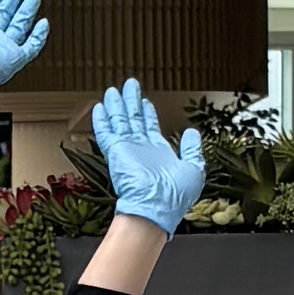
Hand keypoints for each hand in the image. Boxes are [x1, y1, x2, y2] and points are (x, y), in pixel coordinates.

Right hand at [91, 77, 204, 230]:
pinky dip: (102, 120)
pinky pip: (106, 132)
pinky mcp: (116, 152)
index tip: (144, 100)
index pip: (150, 127)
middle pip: (134, 119)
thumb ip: (192, 149)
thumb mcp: (194, 168)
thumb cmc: (175, 195)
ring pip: (120, 121)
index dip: (147, 112)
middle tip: (129, 86)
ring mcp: (127, 149)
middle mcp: (141, 149)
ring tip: (113, 91)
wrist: (156, 208)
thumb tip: (193, 132)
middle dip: (131, 102)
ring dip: (117, 106)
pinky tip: (99, 108)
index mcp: (159, 152)